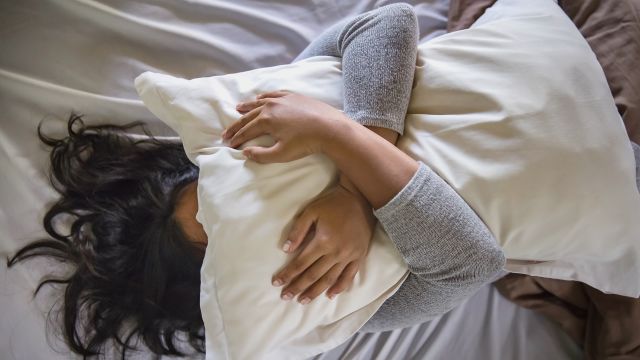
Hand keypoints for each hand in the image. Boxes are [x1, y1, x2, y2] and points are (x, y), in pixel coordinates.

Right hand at [221, 90, 347, 162]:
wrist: (330, 128)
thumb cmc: (306, 143)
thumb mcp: (282, 154)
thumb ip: (261, 155)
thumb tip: (245, 153)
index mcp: (266, 120)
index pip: (246, 131)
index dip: (236, 138)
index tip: (228, 144)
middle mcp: (270, 106)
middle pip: (248, 116)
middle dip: (237, 125)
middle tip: (226, 132)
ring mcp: (282, 99)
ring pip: (259, 102)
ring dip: (247, 106)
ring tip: (238, 108)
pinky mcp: (294, 96)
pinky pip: (274, 94)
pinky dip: (264, 96)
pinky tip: (261, 98)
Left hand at [271, 184, 375, 303]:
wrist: (360, 198)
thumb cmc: (332, 203)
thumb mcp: (311, 211)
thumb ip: (298, 231)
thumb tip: (285, 250)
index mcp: (322, 241)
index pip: (300, 263)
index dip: (287, 274)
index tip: (276, 283)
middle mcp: (336, 252)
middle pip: (313, 275)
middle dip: (297, 287)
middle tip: (285, 297)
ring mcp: (349, 256)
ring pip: (329, 279)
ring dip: (315, 292)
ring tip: (303, 301)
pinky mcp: (359, 256)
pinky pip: (349, 276)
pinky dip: (339, 287)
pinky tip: (330, 295)